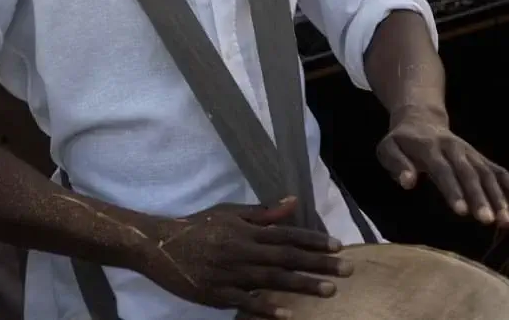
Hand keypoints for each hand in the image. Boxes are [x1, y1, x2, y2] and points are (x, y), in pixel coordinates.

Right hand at [136, 197, 351, 318]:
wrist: (161, 246)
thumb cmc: (199, 227)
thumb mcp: (229, 213)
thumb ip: (262, 212)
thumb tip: (293, 201)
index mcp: (245, 229)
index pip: (286, 234)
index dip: (312, 240)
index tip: (337, 245)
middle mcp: (242, 250)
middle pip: (286, 257)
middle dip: (318, 263)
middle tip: (347, 269)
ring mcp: (231, 274)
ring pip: (273, 280)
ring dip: (302, 285)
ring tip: (329, 291)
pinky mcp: (219, 295)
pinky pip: (247, 303)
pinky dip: (268, 309)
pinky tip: (289, 315)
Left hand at [377, 106, 508, 227]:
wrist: (420, 118)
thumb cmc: (402, 141)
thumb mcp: (387, 148)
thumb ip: (395, 164)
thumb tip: (407, 182)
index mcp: (429, 147)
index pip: (443, 169)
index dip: (453, 189)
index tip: (462, 212)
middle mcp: (454, 148)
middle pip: (469, 173)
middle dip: (480, 197)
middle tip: (488, 221)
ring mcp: (470, 152)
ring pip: (488, 173)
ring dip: (500, 197)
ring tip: (508, 222)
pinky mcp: (480, 158)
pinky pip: (500, 172)